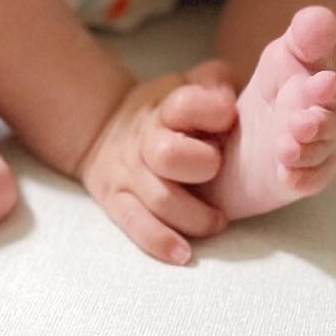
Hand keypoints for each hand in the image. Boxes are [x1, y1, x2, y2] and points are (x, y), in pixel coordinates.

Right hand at [75, 59, 238, 263]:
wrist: (106, 127)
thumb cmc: (168, 110)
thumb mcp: (188, 83)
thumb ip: (214, 82)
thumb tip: (229, 97)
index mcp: (165, 106)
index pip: (184, 104)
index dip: (212, 111)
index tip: (229, 117)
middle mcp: (145, 139)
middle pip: (168, 154)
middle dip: (201, 165)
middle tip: (218, 170)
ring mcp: (130, 173)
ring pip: (159, 199)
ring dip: (194, 215)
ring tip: (218, 222)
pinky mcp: (117, 201)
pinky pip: (136, 224)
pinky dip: (160, 241)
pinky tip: (183, 254)